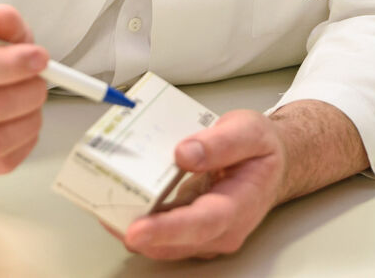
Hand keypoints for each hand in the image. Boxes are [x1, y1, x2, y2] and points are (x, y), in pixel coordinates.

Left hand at [121, 109, 286, 259]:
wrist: (271, 163)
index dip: (167, 229)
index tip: (137, 229)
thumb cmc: (261, 149)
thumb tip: (184, 153)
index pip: (203, 223)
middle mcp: (222, 229)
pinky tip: (116, 205)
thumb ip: (220, 142)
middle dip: (140, 232)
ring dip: (132, 228)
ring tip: (102, 205)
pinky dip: (137, 222)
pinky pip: (160, 235)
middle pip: (177, 241)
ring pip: (164, 244)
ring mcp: (206, 235)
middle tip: (105, 213)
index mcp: (240, 204)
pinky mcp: (190, 232)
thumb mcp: (249, 130)